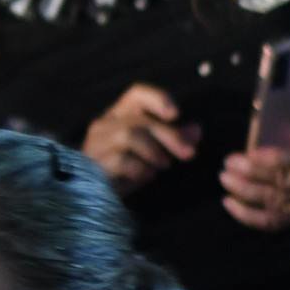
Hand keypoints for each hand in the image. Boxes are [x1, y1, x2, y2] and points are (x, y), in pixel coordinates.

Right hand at [83, 84, 200, 191]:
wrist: (93, 196)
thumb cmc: (123, 170)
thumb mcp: (153, 152)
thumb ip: (172, 139)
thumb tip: (196, 129)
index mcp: (118, 115)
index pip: (136, 94)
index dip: (158, 99)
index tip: (176, 114)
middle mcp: (103, 125)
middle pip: (139, 120)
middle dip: (169, 136)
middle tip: (189, 153)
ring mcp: (95, 144)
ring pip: (129, 135)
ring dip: (153, 152)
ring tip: (162, 166)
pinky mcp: (93, 164)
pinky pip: (121, 160)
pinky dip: (140, 169)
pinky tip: (144, 176)